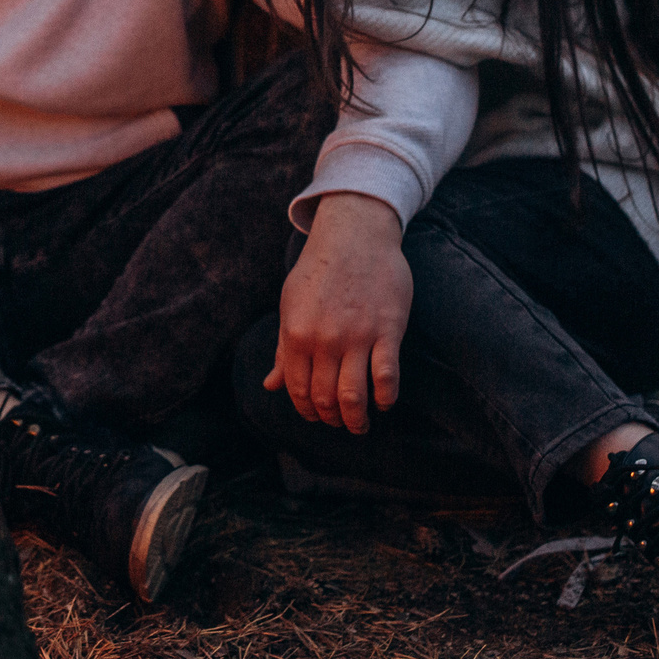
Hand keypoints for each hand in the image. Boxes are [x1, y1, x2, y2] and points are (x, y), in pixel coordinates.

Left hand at [268, 193, 410, 434]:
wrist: (354, 234)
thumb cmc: (318, 270)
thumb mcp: (290, 306)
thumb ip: (284, 350)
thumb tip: (270, 385)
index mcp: (296, 334)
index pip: (298, 390)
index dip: (307, 411)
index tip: (317, 416)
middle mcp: (324, 340)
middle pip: (326, 399)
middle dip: (332, 419)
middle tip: (340, 422)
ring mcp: (357, 336)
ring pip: (355, 396)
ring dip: (357, 419)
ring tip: (360, 424)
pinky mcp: (387, 330)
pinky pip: (387, 376)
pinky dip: (385, 398)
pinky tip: (383, 401)